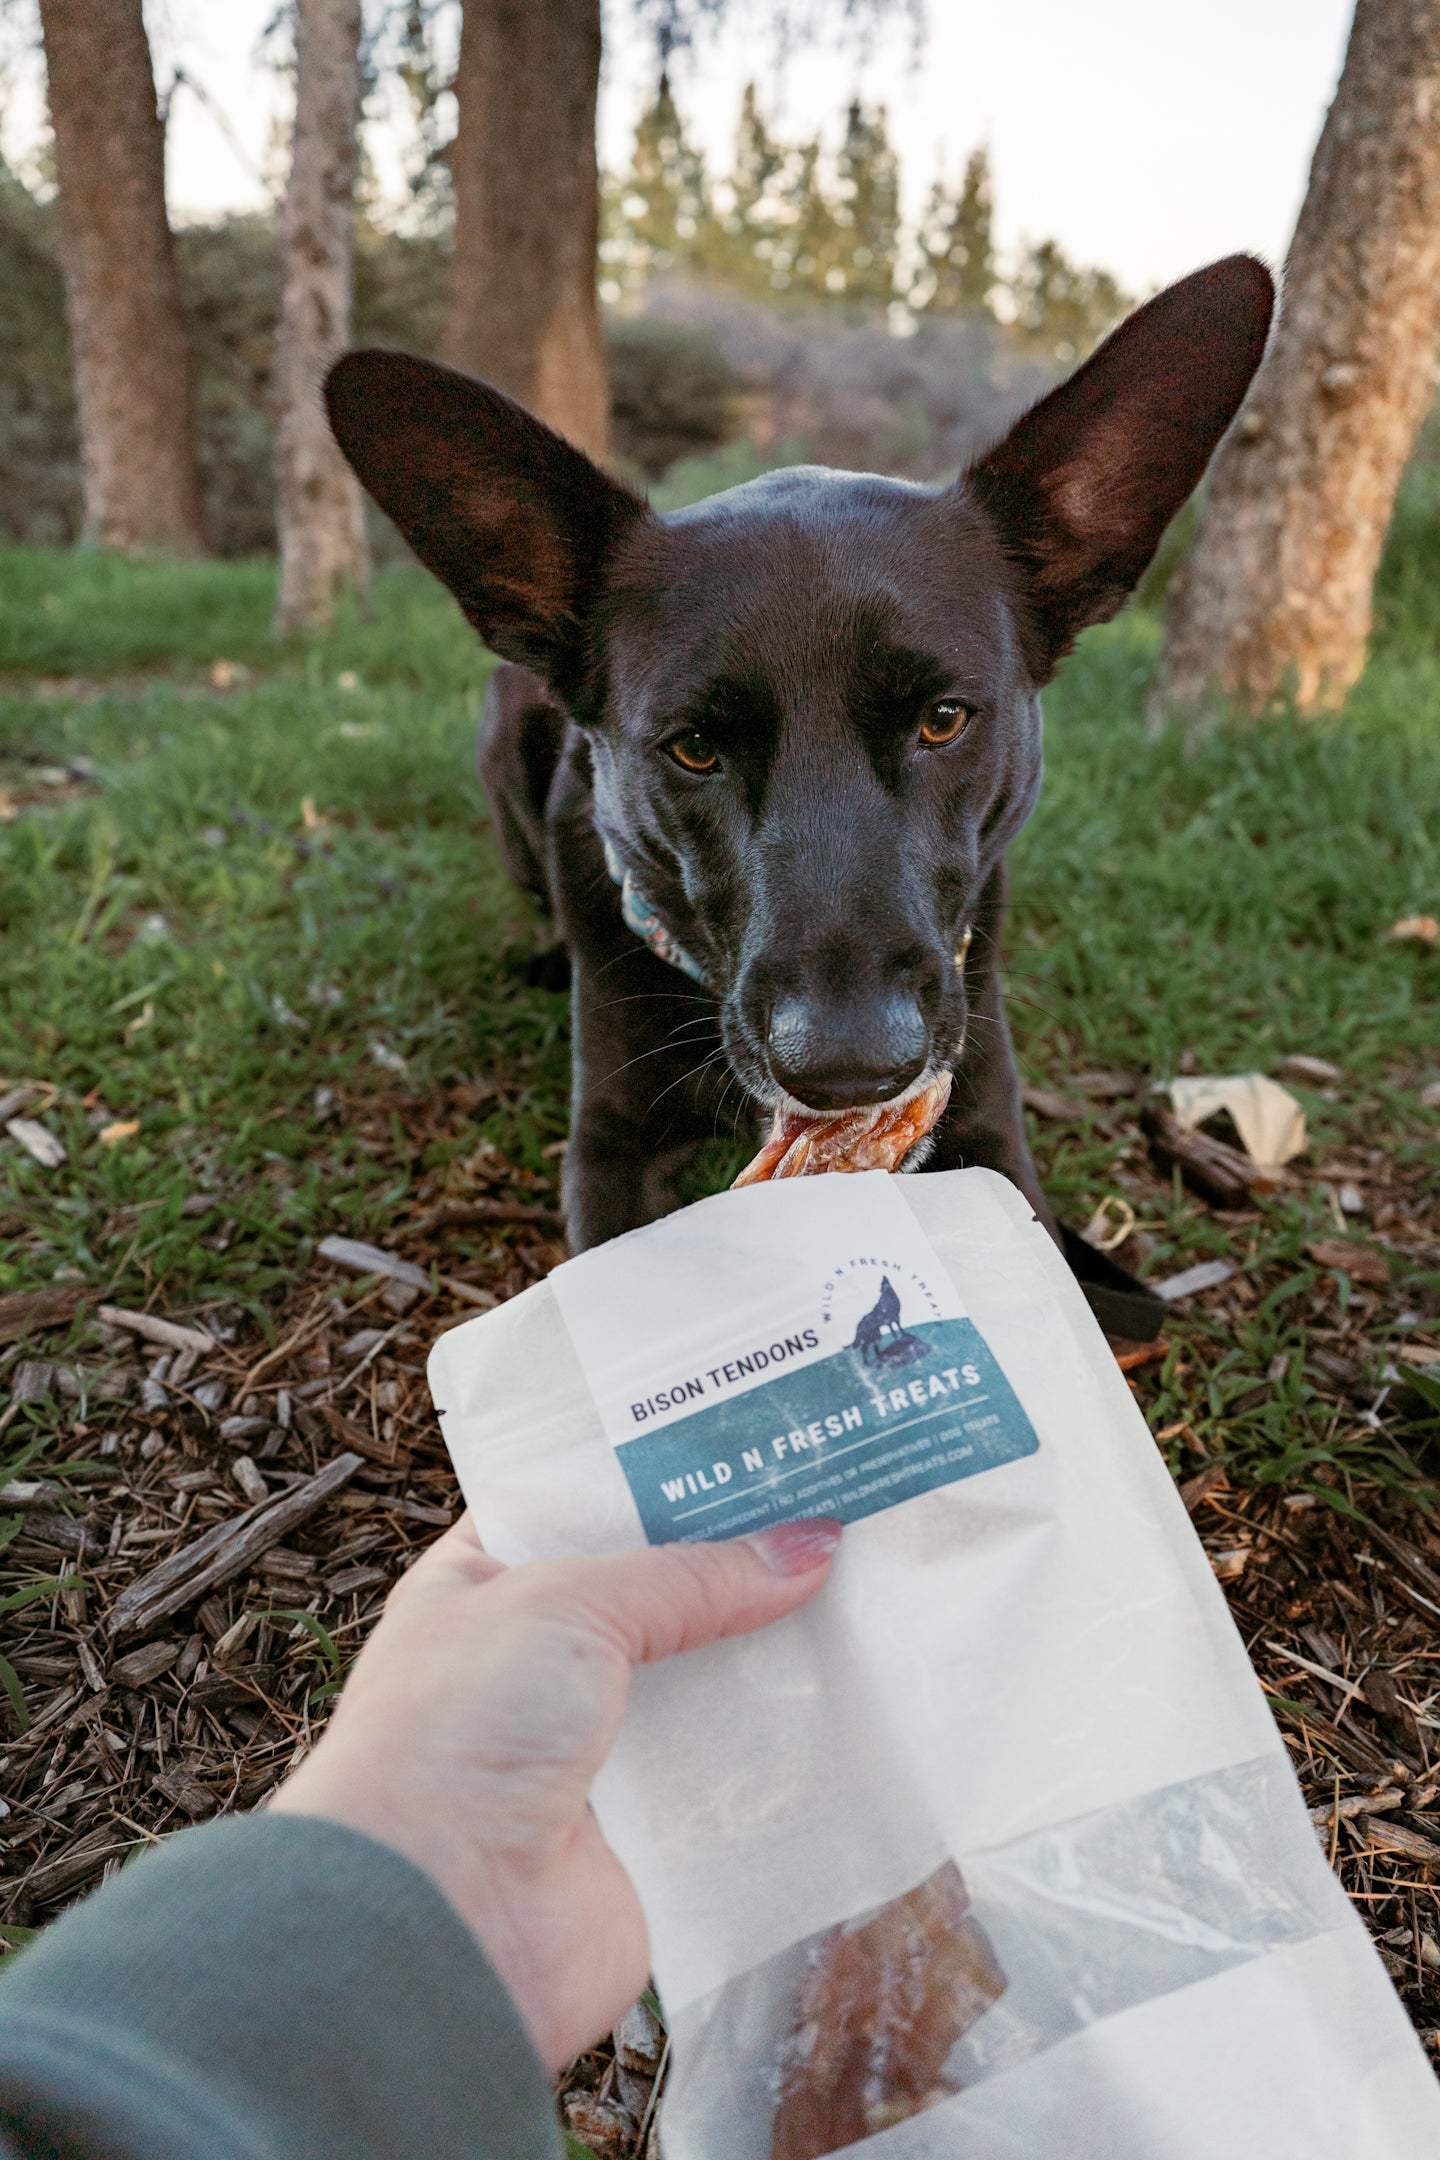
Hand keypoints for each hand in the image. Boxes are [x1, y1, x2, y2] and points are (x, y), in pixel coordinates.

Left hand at [271, 1514, 840, 2067]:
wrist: (440, 1919)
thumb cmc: (457, 1733)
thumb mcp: (566, 1604)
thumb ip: (689, 1575)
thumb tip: (810, 1546)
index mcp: (479, 1585)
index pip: (575, 1505)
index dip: (652, 1476)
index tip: (742, 1441)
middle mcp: (531, 1662)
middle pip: (652, 1594)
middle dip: (731, 1563)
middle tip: (829, 1502)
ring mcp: (588, 1749)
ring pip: (698, 1682)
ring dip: (766, 1652)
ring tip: (861, 1586)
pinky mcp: (643, 1829)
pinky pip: (726, 1771)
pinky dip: (781, 1745)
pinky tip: (850, 1695)